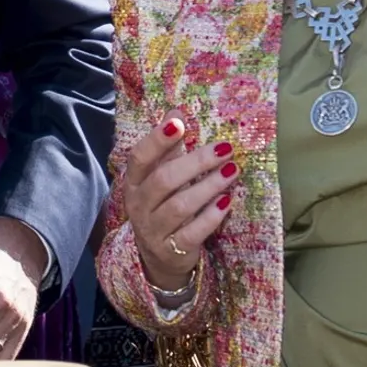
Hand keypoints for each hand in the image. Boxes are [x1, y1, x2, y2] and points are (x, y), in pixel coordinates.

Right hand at [118, 114, 232, 303]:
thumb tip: (176, 110)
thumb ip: (168, 148)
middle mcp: (139, 206)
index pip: (139, 158)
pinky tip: (227, 202)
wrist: (159, 257)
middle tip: (225, 149)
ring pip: (180, 206)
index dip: (157, 140)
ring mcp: (153, 230)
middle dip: (196, 162)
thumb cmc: (162, 207)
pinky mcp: (172, 250)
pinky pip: (192, 232)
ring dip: (209, 186)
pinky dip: (211, 216)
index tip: (179, 123)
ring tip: (232, 171)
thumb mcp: (160, 177)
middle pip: (164, 180)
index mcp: (134, 183)